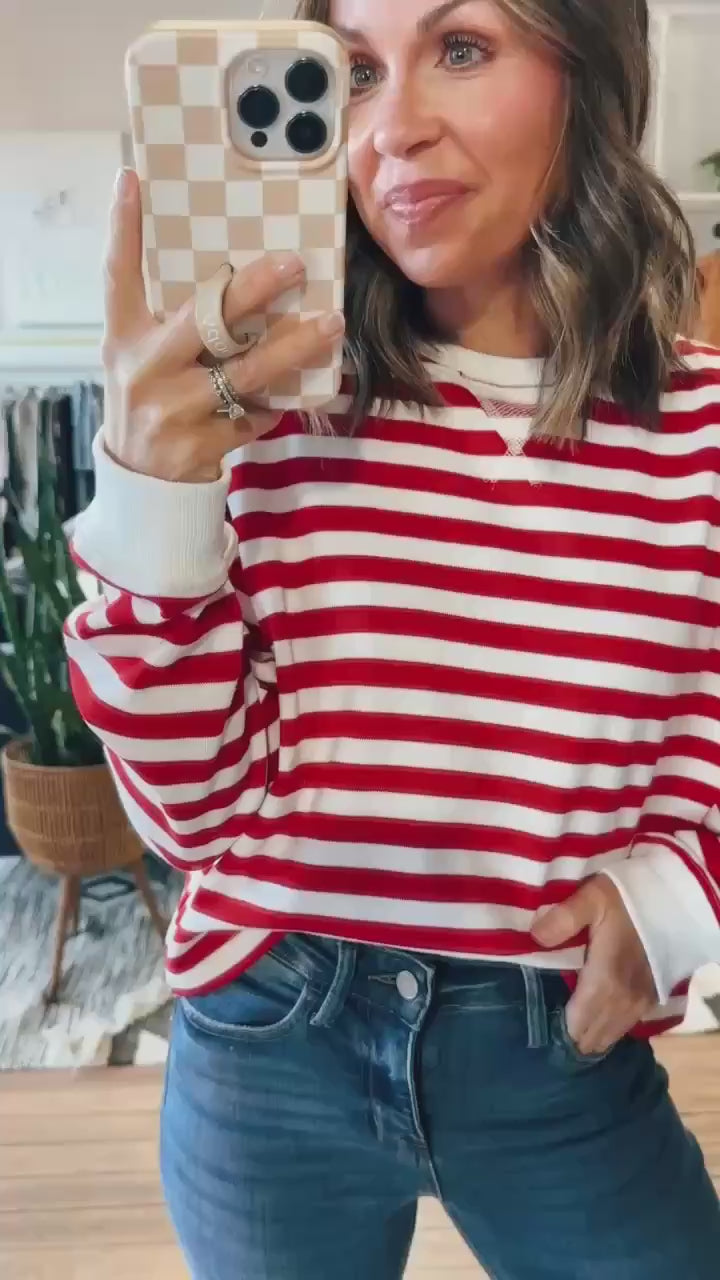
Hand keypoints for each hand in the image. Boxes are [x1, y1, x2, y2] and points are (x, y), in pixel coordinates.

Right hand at [102, 168, 343, 483]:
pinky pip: (253, 414)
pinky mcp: (198, 444)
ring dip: (293, 346)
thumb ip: (172, 323)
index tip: (131, 180)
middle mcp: (144, 369)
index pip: (118, 275)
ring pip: (244, 371)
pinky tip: (292, 394)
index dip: (122, 227)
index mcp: (124, 337)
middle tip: (294, 264)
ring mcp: (171, 409)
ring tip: (330, 324)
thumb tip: (235, 278)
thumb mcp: (143, 357)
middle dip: (253, 289)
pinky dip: (275, 404)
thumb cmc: (151, 401)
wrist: (139, 481)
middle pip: (203, 319)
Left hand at [531, 877, 657, 1055]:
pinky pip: (628, 1026)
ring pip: (612, 1034)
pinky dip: (611, 1030)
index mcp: (606, 981)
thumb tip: (535, 937)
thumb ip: (563, 918)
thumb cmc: (628, 900)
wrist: (673, 904)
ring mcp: (641, 1001)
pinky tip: (599, 1028)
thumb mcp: (592, 898)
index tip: (542, 1032)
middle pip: (594, 1034)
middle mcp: (624, 999)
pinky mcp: (652, 997)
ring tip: (571, 1037)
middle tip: (552, 1035)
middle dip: (574, 1038)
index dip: (560, 1032)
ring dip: (592, 1037)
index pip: (578, 1023)